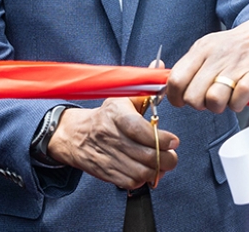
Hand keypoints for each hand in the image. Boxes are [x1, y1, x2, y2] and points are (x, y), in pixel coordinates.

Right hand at [47, 98, 178, 189]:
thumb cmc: (105, 116)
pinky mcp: (105, 172)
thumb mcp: (122, 98)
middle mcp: (110, 136)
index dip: (160, 138)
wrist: (74, 135)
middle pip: (146, 155)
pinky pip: (130, 182)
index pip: (140, 129)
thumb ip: (145, 86)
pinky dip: (143, 179)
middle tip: (172, 155)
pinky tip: (147, 170)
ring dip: (157, 170)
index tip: (174, 141)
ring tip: (163, 164)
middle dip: (166, 158)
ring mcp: (108, 156)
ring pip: (141, 171)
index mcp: (115, 114)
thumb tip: (160, 66)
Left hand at [166, 20, 248, 114]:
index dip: (176, 97)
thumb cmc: (233, 48)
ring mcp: (238, 65)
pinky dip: (238, 104)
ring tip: (226, 98)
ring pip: (214, 100)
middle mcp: (218, 56)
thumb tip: (170, 90)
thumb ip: (188, 67)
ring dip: (219, 106)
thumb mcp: (206, 48)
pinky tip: (240, 97)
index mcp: (202, 49)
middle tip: (209, 99)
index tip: (182, 101)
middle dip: (200, 104)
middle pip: (193, 96)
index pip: (176, 80)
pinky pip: (239, 98)